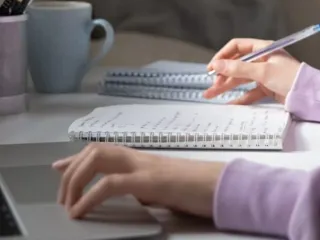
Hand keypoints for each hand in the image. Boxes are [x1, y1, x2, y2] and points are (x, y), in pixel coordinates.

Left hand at [52, 142, 223, 219]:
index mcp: (142, 159)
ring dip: (77, 180)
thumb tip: (124, 193)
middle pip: (96, 150)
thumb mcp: (160, 189)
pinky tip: (81, 212)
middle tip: (62, 198)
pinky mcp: (150, 181)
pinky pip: (110, 184)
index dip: (77, 157)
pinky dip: (90, 197)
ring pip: (99, 158)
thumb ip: (141, 187)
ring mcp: (144, 166)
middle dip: (72, 171)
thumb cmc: (195, 189)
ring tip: (69, 204)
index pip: (104, 149)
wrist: (220, 186)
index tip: (58, 167)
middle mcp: (140, 157)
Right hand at [203, 37, 300, 104]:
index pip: (238, 47)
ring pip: (241, 79)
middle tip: (211, 85)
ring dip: (227, 86)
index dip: (223, 55)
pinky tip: (229, 103)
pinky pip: (250, 91)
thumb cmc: (291, 77)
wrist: (309, 95)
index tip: (212, 67)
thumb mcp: (263, 71)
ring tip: (211, 95)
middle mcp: (263, 59)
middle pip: (237, 64)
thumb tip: (217, 65)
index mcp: (263, 48)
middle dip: (223, 74)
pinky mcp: (268, 87)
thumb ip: (239, 69)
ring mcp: (265, 74)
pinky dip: (240, 97)